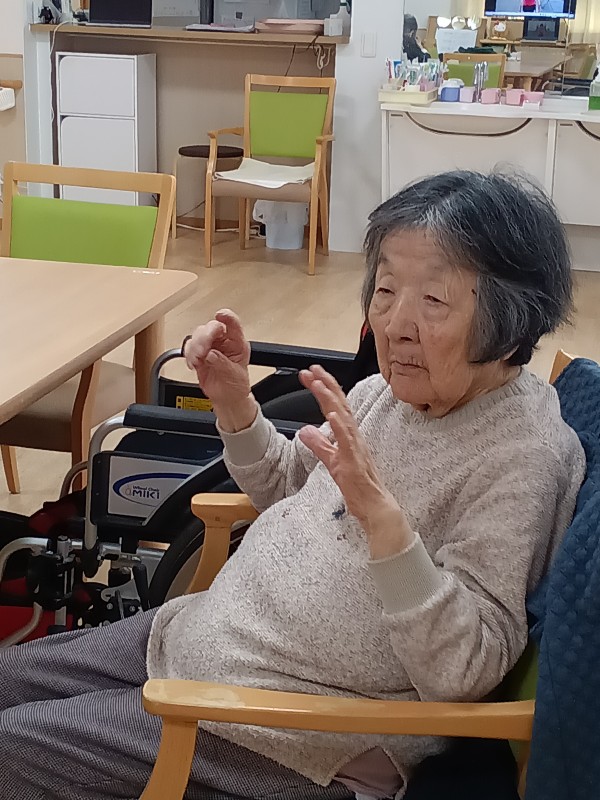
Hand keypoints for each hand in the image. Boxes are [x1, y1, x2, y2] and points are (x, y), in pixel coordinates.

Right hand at [184, 310, 255, 431]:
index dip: (227, 317)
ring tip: (198, 359)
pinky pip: (189, 347)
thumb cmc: (236, 385)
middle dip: (204, 337)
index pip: (233, 324)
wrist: (227, 398)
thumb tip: (211, 354)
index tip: (220, 315)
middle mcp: (223, 342)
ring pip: (197, 335)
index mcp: (237, 343)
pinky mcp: (198, 355)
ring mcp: (210, 347)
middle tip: (202, 350)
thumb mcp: (235, 375)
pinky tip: (193, 363)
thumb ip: (222, 363)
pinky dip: (188, 354)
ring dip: (195, 346)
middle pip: (211, 327)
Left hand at [298, 365, 413, 557]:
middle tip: (312, 369)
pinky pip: (347, 442)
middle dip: (326, 385)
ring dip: (331, 400)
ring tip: (318, 384)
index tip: (311, 375)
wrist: (375, 506)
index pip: (336, 406)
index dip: (324, 389)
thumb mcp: (333, 461)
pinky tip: (332, 415)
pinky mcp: (354, 462)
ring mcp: (355, 448)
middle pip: (340, 405)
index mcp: (349, 435)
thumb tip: (305, 430)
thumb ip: (319, 445)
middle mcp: (354, 437)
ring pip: (344, 418)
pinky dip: (340, 427)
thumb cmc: (359, 486)